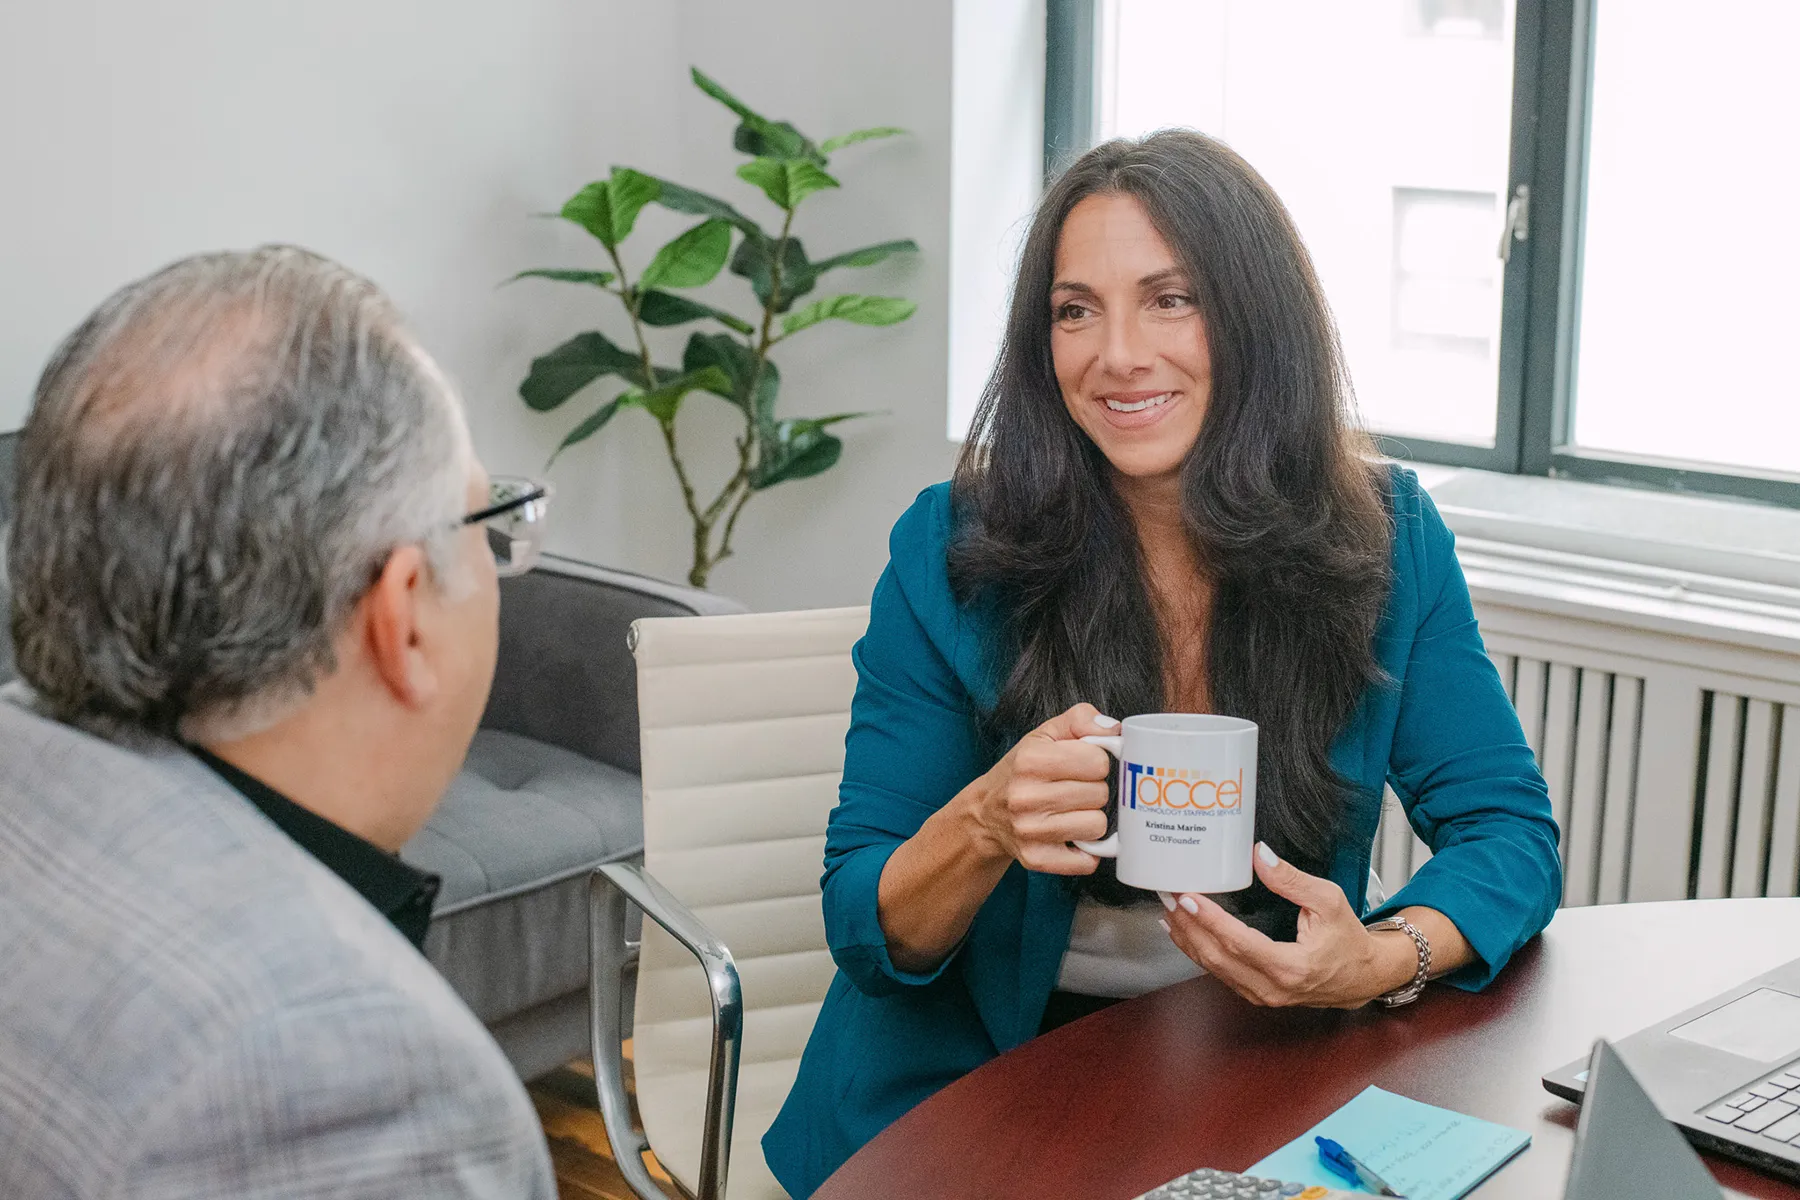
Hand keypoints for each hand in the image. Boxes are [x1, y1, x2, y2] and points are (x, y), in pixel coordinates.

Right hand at [963, 702, 1116, 874]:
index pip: (1098, 761)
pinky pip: (1087, 861)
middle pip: (1100, 794)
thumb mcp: (1044, 735)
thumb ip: (1080, 719)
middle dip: (1092, 790)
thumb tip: (1115, 730)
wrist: (984, 813)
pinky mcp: (1036, 859)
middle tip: (1072, 789)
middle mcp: (1026, 797)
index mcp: (1030, 760)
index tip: (1080, 765)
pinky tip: (1071, 837)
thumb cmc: (1021, 771)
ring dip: (1090, 819)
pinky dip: (1086, 851)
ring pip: (1097, 826)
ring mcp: (1030, 831)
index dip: (1095, 762)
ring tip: (1069, 811)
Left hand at [1158, 843, 1413, 1008]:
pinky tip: (1183, 934)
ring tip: (1168, 911)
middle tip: (1168, 897)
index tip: (1188, 897)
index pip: (1240, 942)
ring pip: (1215, 968)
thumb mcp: (1329, 901)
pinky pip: (1221, 974)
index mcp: (1292, 966)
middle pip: (1218, 957)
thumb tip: (1259, 854)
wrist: (1364, 977)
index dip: (1210, 920)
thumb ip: (1292, 879)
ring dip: (1188, 939)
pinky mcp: (1257, 995)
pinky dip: (1199, 952)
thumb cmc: (1348, 939)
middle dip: (1189, 926)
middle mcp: (1272, 988)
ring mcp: (1263, 996)